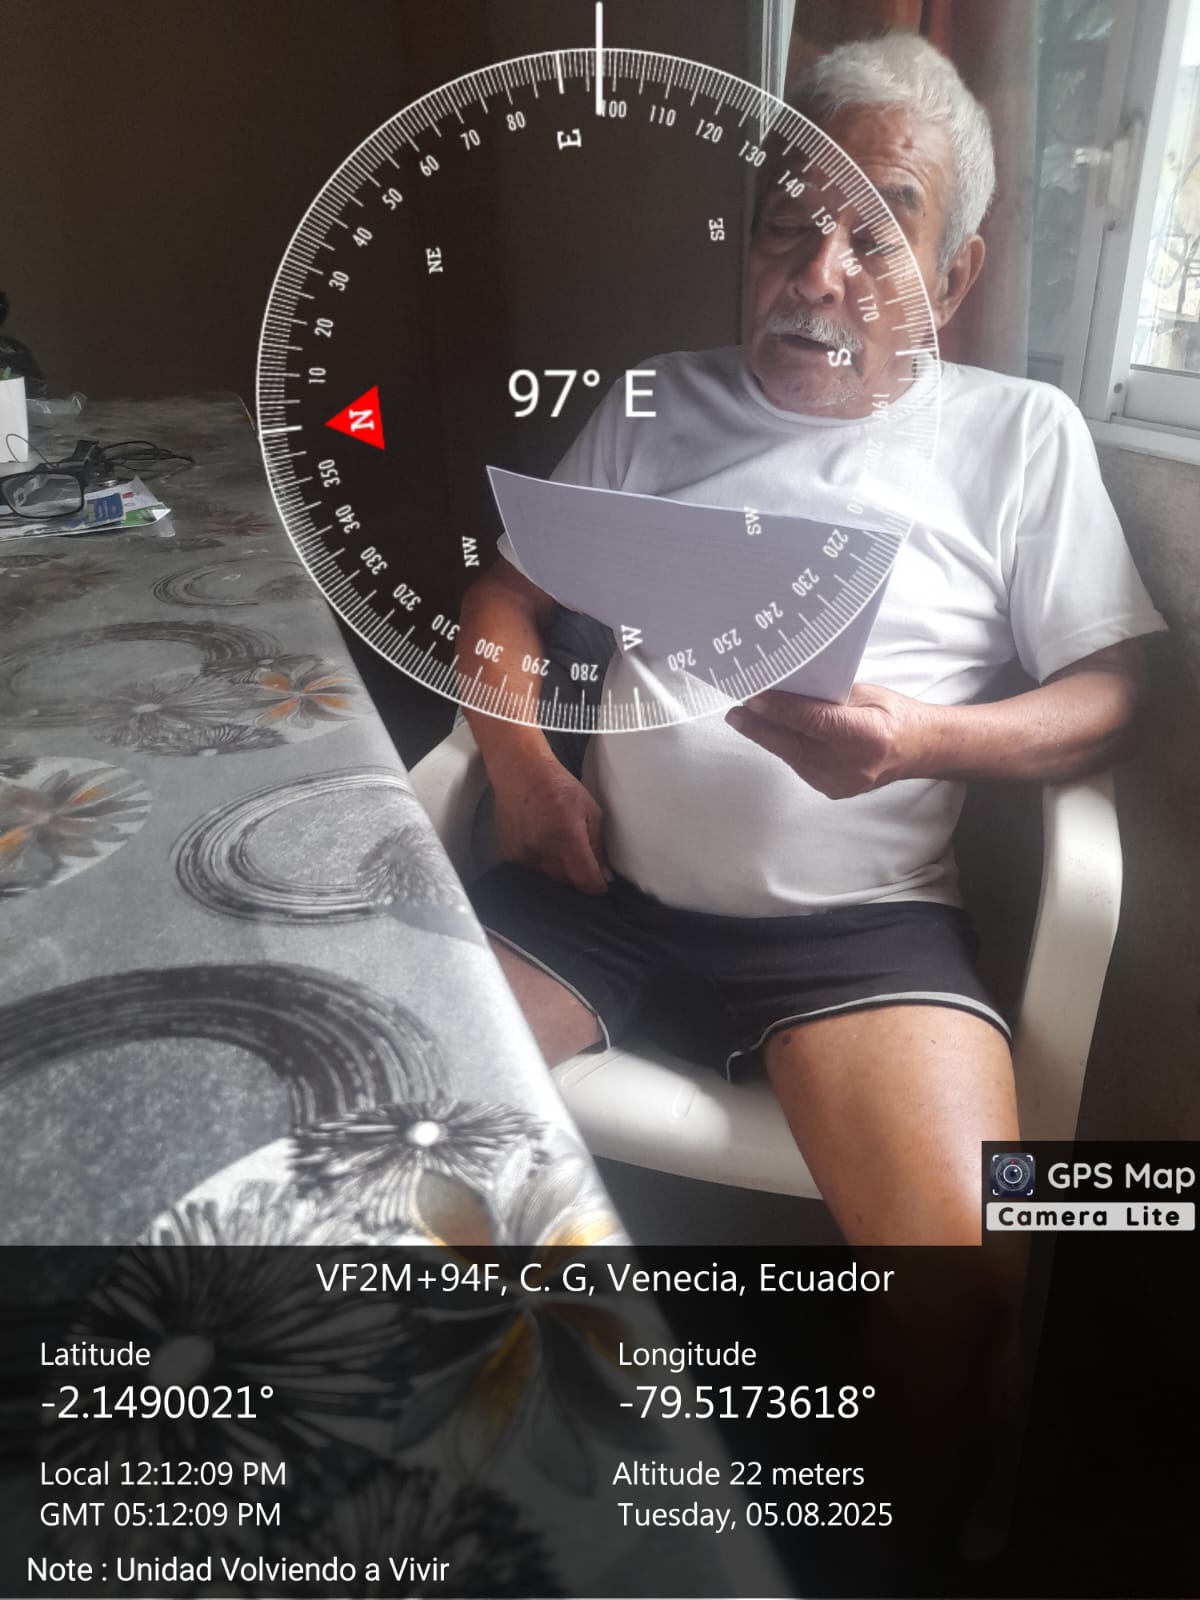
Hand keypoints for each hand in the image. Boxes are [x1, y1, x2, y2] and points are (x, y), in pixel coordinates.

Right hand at [492, 757, 611, 893]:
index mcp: (566, 834)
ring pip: (547, 878)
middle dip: (577, 875)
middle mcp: (542, 847)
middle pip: (566, 881)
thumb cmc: (559, 786)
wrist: (520, 772)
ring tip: (559, 847)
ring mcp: (521, 852)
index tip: (600, 885)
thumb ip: (597, 845)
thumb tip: (604, 874)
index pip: (583, 877)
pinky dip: (539, 865)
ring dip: (558, 871)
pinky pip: (529, 871)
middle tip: (581, 859)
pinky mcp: (507, 854)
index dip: (595, 886)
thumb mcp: (590, 809)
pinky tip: (541, 846)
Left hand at [725, 684, 936, 798]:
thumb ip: (826, 696)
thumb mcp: (864, 694)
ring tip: (747, 718)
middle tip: (736, 713)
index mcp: (868, 735)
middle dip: (762, 727)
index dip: (781, 710)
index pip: (814, 721)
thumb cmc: (892, 715)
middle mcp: (854, 764)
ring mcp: (842, 782)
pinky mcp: (832, 789)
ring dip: (770, 737)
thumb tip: (786, 690)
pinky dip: (786, 748)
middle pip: (796, 744)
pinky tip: (773, 733)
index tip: (754, 699)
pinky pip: (799, 765)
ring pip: (793, 757)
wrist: (916, 749)